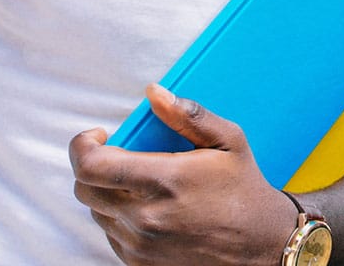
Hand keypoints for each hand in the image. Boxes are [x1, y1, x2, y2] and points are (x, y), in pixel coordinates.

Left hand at [69, 84, 297, 265]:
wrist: (261, 244)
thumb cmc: (244, 190)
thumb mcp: (228, 141)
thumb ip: (188, 115)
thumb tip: (155, 94)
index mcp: (165, 181)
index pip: (91, 166)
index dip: (82, 146)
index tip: (99, 137)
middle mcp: (146, 218)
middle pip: (85, 189)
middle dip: (94, 167)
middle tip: (119, 156)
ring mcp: (141, 245)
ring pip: (97, 213)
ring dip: (109, 193)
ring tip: (141, 184)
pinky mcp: (141, 263)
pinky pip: (111, 235)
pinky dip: (121, 218)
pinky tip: (149, 209)